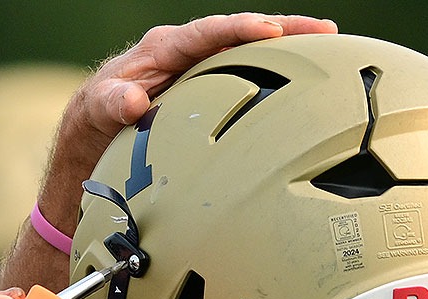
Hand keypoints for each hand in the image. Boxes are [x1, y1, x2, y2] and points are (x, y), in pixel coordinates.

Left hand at [38, 13, 338, 222]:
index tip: (270, 31)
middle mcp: (186, 53)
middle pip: (241, 34)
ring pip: (251, 54)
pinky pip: (248, 76)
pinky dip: (276, 77)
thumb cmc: (96, 120)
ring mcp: (202, 71)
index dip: (240, 29)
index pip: (207, 32)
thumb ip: (111, 104)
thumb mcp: (97, 112)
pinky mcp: (211, 90)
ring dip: (289, 51)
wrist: (95, 139)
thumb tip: (132, 102)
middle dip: (284, 30)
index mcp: (162, 50)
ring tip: (332, 51)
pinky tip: (307, 86)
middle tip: (326, 32)